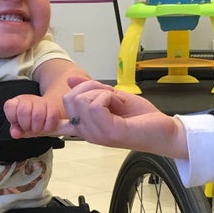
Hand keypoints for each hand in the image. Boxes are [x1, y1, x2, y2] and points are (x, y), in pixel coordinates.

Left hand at [4, 93, 60, 136]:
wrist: (48, 115)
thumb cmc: (32, 122)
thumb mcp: (21, 127)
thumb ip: (16, 130)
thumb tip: (15, 133)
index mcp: (16, 103)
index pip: (9, 106)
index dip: (13, 119)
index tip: (19, 124)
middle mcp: (27, 99)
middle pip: (23, 111)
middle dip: (26, 125)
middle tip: (29, 128)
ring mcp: (41, 101)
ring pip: (37, 115)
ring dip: (37, 127)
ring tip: (37, 129)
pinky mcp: (53, 106)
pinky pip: (51, 118)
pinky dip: (48, 127)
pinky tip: (46, 127)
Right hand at [59, 77, 187, 157]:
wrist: (163, 130)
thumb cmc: (141, 118)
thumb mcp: (112, 97)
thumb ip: (91, 89)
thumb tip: (70, 79)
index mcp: (86, 126)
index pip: (56, 125)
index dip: (50, 114)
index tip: (52, 109)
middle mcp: (88, 132)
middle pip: (68, 99)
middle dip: (89, 87)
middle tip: (108, 95)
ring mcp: (97, 134)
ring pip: (81, 100)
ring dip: (101, 92)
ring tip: (115, 101)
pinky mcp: (109, 132)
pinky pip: (96, 105)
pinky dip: (108, 96)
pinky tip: (118, 104)